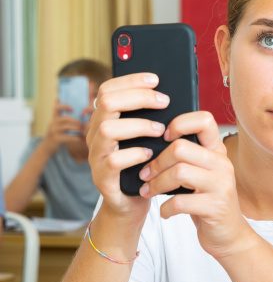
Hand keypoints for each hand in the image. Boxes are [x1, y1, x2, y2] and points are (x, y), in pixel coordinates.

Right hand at [42, 103, 82, 152]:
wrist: (47, 147)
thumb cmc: (56, 134)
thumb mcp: (57, 125)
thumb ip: (63, 118)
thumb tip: (72, 109)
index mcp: (54, 119)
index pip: (56, 108)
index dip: (64, 106)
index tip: (72, 109)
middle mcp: (53, 123)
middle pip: (64, 118)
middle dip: (75, 120)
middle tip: (81, 123)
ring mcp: (53, 131)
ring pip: (66, 127)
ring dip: (76, 128)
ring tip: (82, 130)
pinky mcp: (56, 139)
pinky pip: (67, 137)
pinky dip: (74, 138)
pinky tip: (79, 139)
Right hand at [86, 73, 169, 220]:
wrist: (131, 203)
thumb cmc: (143, 165)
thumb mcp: (146, 138)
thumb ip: (150, 118)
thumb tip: (169, 96)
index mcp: (104, 121)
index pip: (107, 90)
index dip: (130, 81)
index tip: (155, 79)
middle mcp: (95, 135)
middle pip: (106, 103)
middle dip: (137, 97)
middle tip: (164, 101)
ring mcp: (96, 156)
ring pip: (107, 130)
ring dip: (137, 125)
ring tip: (160, 129)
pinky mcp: (102, 178)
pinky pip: (114, 161)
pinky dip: (135, 154)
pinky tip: (150, 154)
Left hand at [138, 111, 257, 260]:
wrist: (228, 234)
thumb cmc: (207, 201)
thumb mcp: (201, 173)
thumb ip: (186, 157)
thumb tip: (150, 145)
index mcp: (217, 151)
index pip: (204, 120)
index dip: (180, 123)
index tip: (164, 138)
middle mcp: (222, 164)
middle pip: (181, 148)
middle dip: (157, 162)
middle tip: (146, 175)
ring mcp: (221, 185)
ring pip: (179, 172)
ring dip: (156, 184)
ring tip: (149, 192)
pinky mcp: (215, 207)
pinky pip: (180, 201)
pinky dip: (166, 208)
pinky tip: (165, 212)